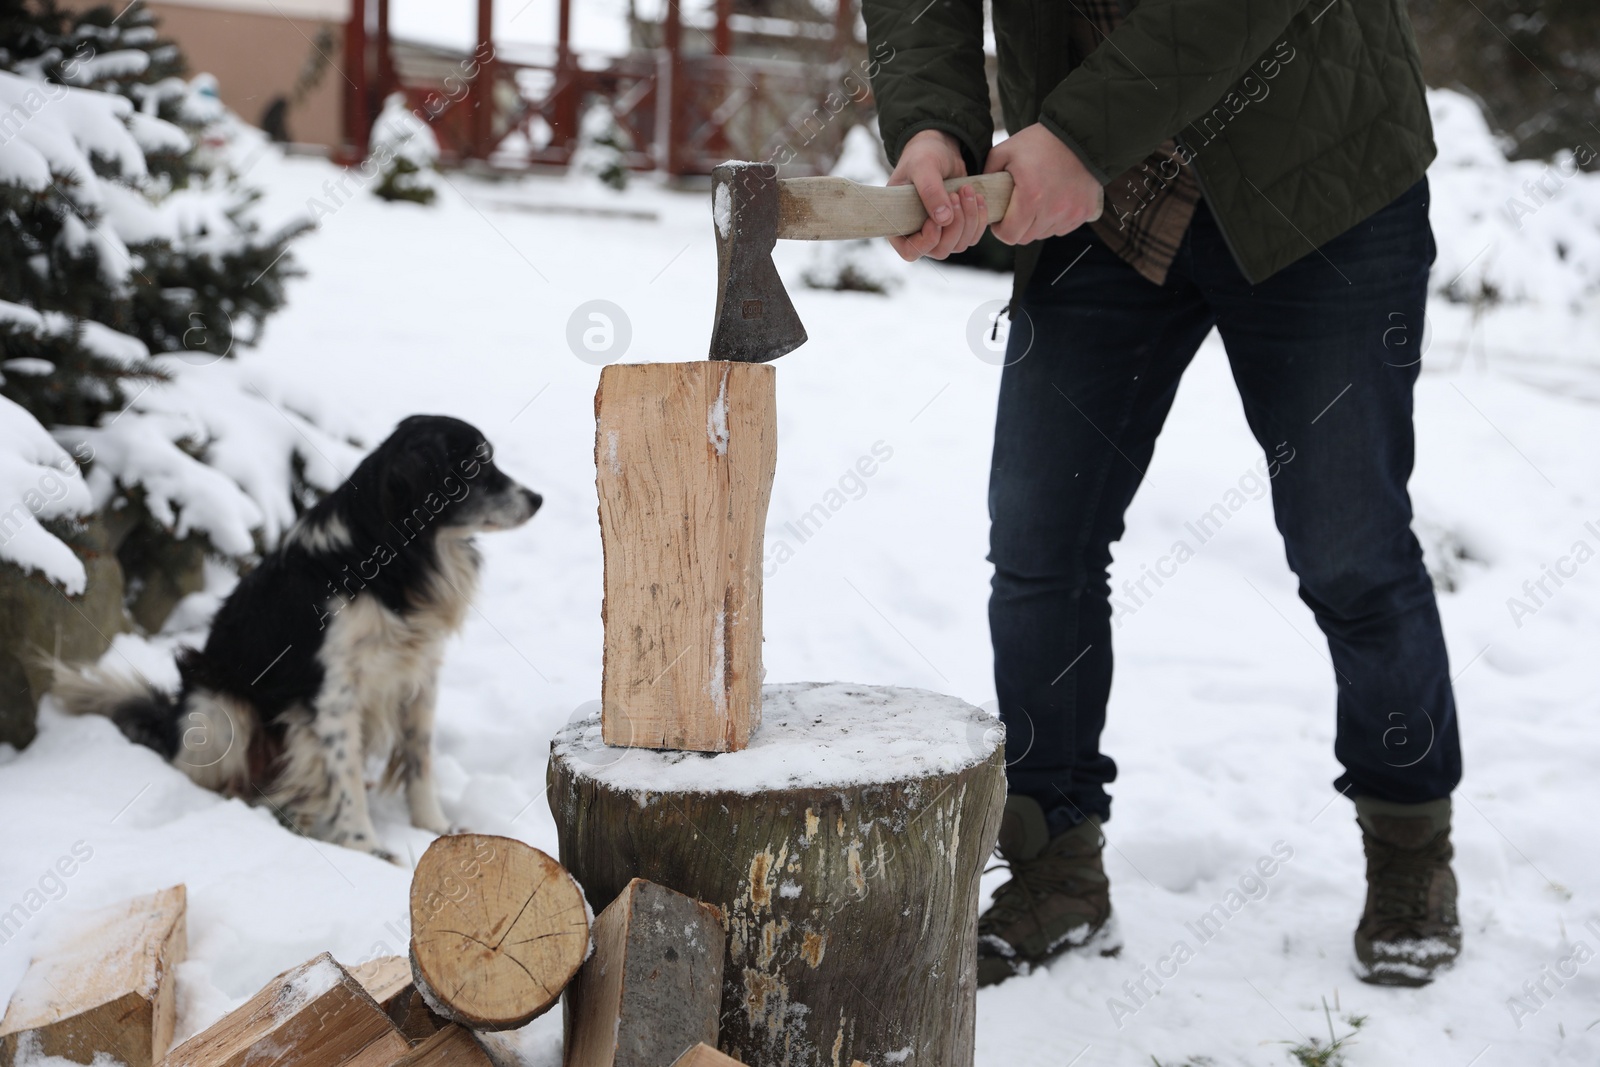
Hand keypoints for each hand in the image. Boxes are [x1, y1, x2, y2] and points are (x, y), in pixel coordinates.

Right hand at [886, 129, 990, 261]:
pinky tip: (977, 197)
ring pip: (959, 245)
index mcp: (898, 225)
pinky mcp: (957, 227)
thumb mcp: (923, 167)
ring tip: (966, 190)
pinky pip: (972, 236)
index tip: (936, 216)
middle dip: (954, 225)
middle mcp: (917, 234)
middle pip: (940, 251)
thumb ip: (930, 191)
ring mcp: (939, 234)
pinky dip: (979, 219)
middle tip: (955, 194)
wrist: (939, 149)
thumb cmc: (923, 156)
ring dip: (968, 219)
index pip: (910, 251)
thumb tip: (944, 220)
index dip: (927, 239)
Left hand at [984, 124, 1101, 244]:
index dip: (1000, 230)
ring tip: (1036, 202)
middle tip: (1016, 210)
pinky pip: (1062, 228)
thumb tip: (979, 195)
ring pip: (1044, 234)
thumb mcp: (1005, 151)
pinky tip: (1053, 201)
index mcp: (1031, 197)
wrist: (1078, 134)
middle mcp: (1053, 210)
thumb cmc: (1039, 142)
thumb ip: (987, 175)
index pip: (1009, 235)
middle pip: (1026, 238)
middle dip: (1017, 227)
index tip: (1000, 219)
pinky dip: (1055, 221)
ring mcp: (1071, 213)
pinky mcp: (1084, 212)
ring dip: (1036, 224)